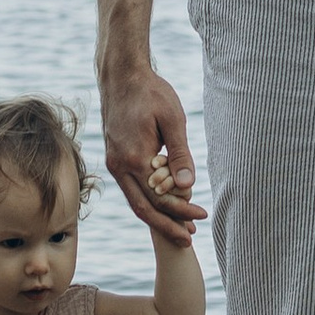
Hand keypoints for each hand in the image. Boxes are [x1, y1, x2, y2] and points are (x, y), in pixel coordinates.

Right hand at [100, 55, 204, 246]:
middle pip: (143, 208)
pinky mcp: (114, 158)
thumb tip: (188, 188)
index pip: (159, 197)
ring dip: (157, 216)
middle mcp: (119, 166)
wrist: (121, 75)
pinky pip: (131, 188)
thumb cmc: (150, 92)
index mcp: (133, 158)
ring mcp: (113, 163)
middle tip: (189, 239)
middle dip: (167, 225)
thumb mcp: (172, 119)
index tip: (201, 217)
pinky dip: (148, 200)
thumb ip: (180, 154)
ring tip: (180, 227)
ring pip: (135, 200)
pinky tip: (164, 205)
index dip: (180, 211)